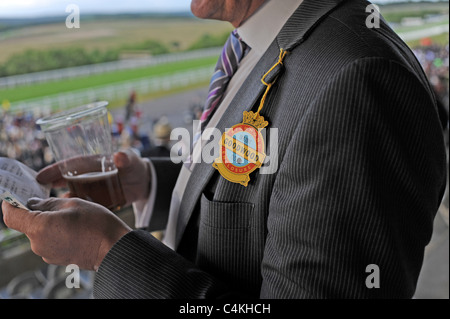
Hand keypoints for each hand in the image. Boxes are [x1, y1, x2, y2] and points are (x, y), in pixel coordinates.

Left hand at [1, 197, 130, 269]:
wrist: (114, 248)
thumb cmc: (96, 223)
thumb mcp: (73, 203)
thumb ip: (48, 202)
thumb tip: (32, 204)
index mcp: (39, 227)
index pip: (11, 216)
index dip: (10, 204)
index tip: (15, 196)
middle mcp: (38, 244)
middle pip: (28, 224)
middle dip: (38, 212)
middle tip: (59, 203)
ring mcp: (47, 253)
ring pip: (40, 232)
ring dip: (50, 222)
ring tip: (73, 217)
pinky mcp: (57, 259)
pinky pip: (50, 241)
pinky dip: (57, 233)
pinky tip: (76, 229)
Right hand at [36, 149, 150, 205]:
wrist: (143, 182)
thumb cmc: (134, 165)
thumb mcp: (130, 159)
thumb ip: (125, 158)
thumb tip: (119, 157)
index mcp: (90, 163)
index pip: (68, 165)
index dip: (53, 171)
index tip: (39, 177)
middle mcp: (85, 177)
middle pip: (62, 182)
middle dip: (48, 190)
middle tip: (32, 198)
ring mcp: (89, 191)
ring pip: (70, 198)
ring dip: (60, 205)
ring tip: (48, 214)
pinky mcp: (95, 203)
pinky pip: (81, 209)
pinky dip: (74, 215)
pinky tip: (66, 224)